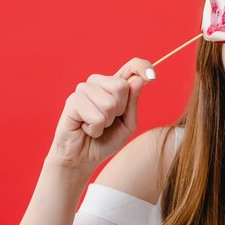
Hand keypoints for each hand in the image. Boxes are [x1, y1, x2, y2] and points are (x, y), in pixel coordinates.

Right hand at [45, 58, 154, 174]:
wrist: (82, 158)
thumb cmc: (105, 140)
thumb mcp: (128, 124)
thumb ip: (133, 103)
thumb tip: (139, 80)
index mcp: (114, 85)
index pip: (131, 66)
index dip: (142, 67)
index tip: (152, 77)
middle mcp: (98, 83)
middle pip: (121, 86)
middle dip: (120, 110)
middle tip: (108, 121)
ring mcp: (83, 90)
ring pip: (109, 103)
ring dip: (106, 122)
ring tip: (96, 126)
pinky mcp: (72, 102)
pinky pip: (96, 116)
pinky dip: (95, 129)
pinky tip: (86, 129)